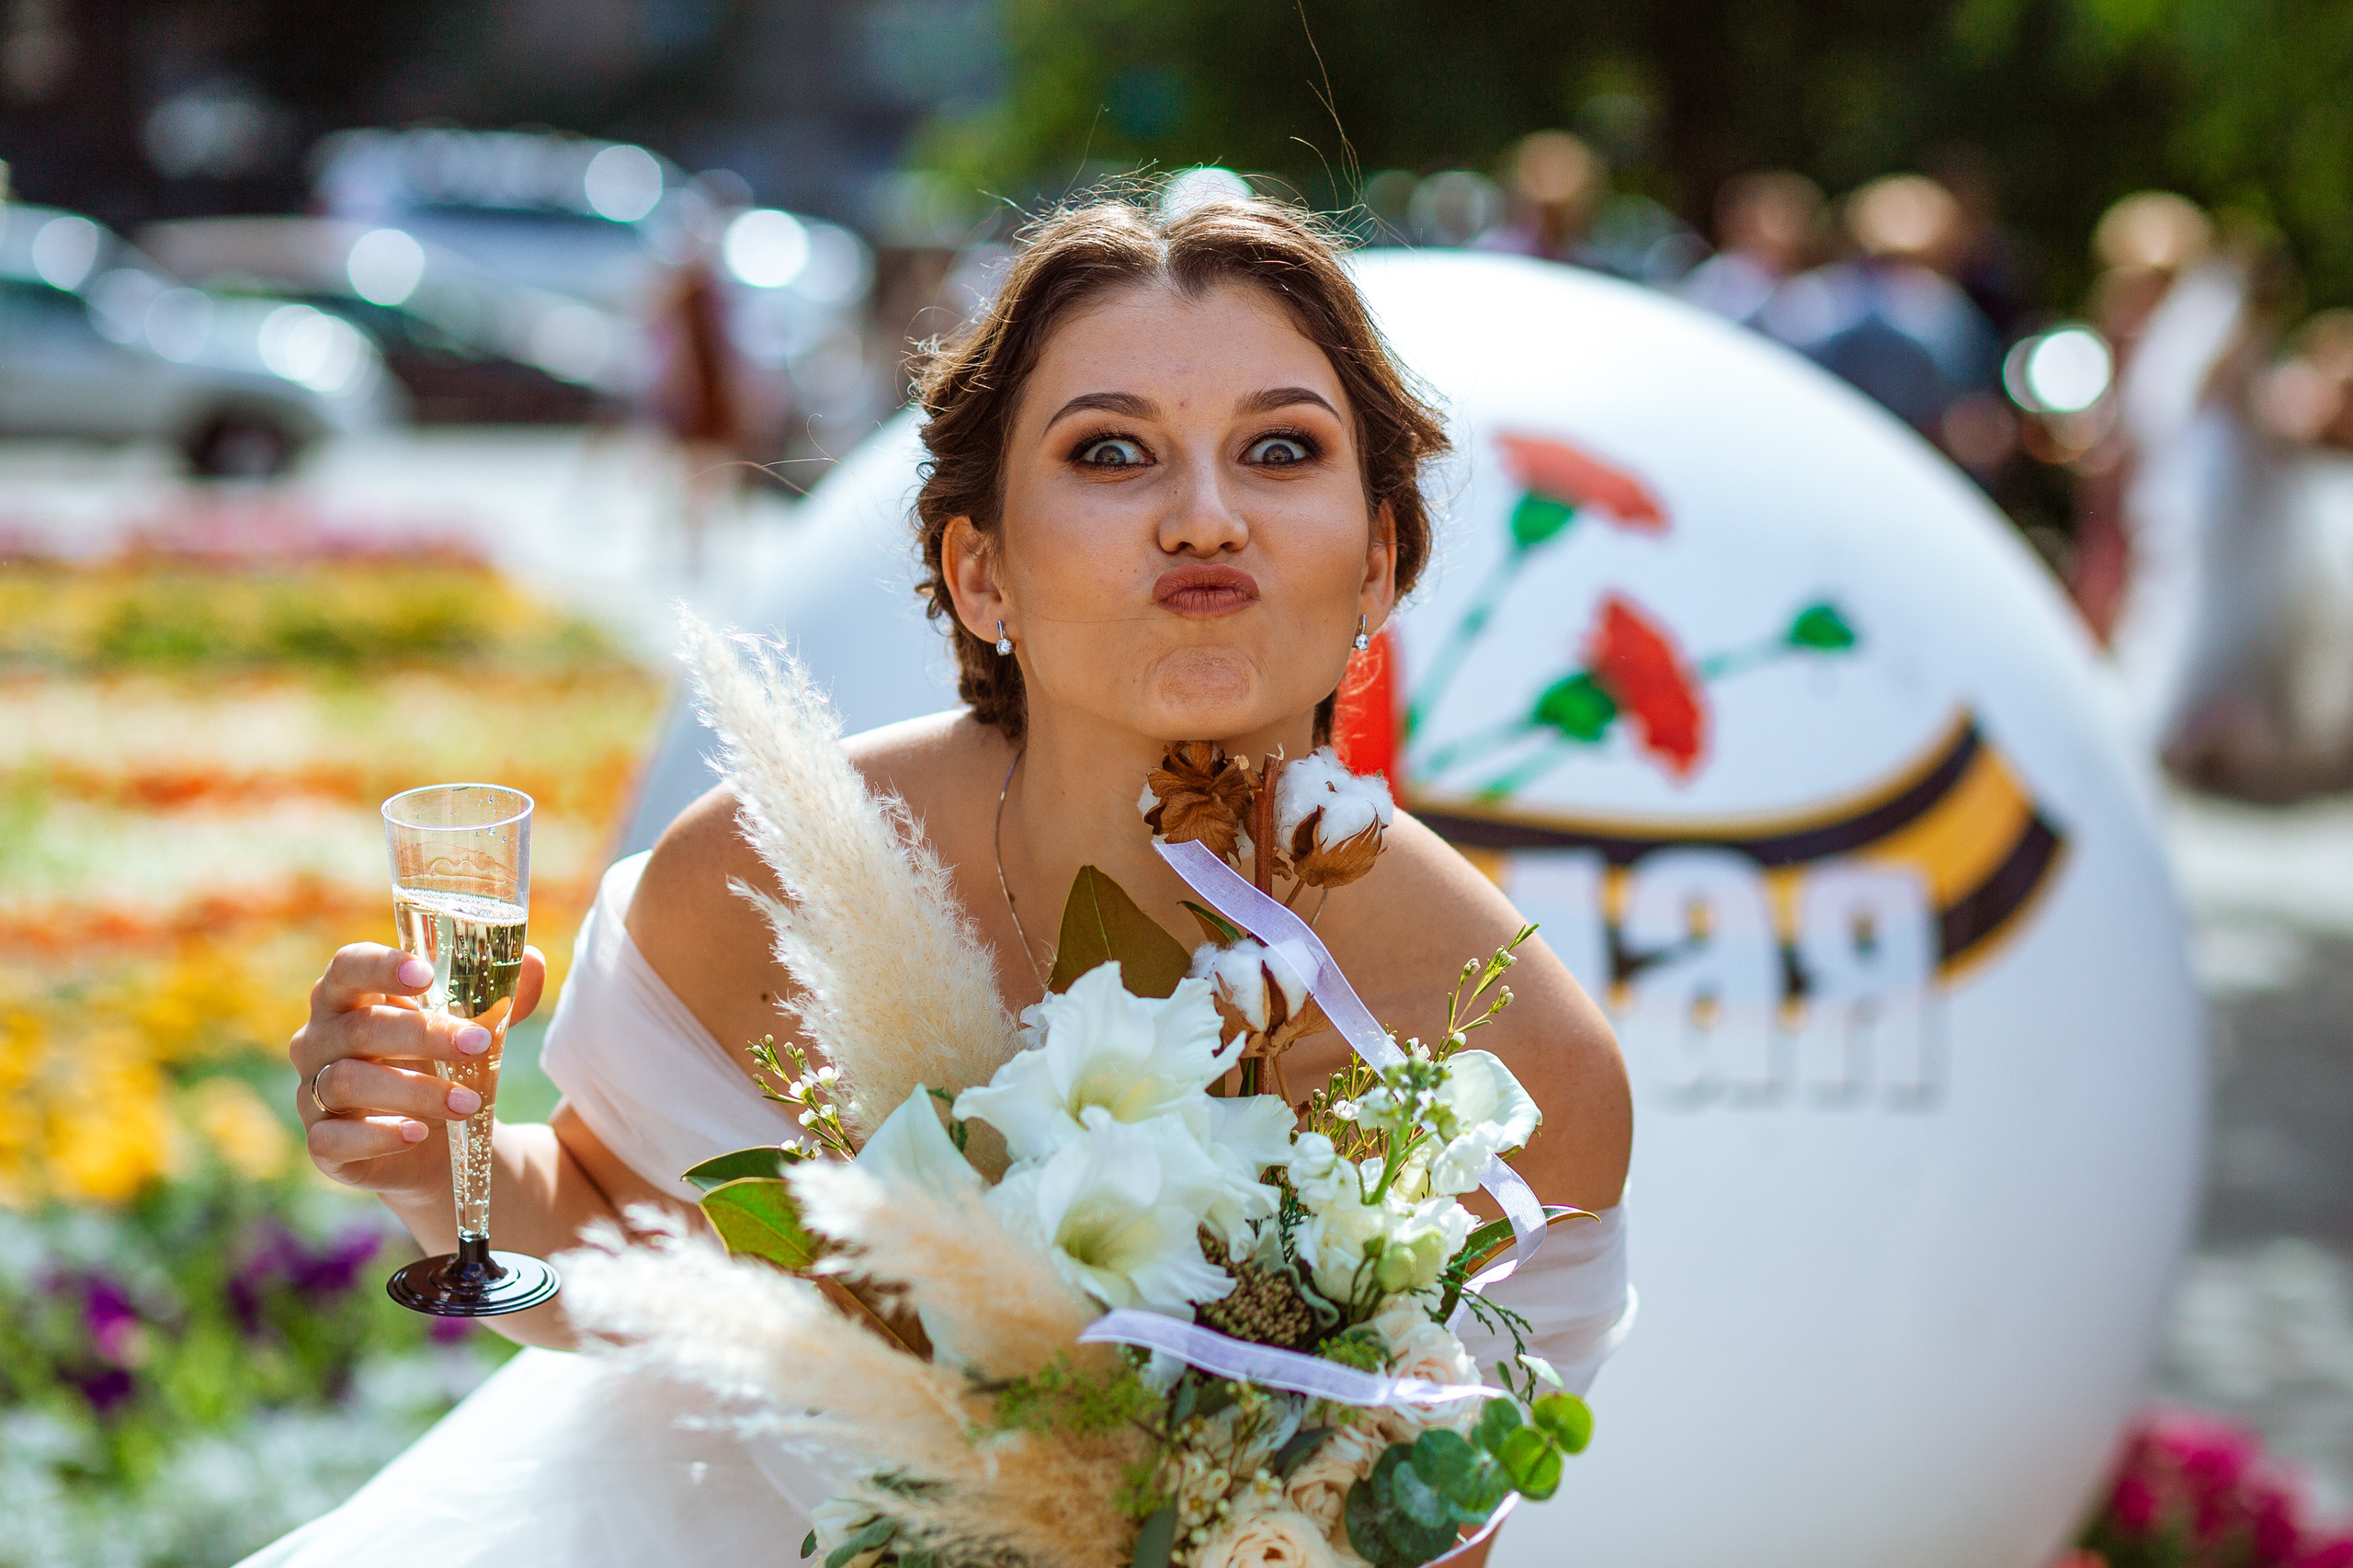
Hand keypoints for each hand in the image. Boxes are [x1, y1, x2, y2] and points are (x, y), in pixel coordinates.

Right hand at [291, 942, 547, 1198]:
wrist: (436, 1141)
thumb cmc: (443, 1064)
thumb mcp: (473, 1028)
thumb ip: (500, 998)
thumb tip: (534, 961)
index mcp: (349, 996)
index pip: (348, 966)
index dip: (381, 967)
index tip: (425, 974)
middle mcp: (319, 1039)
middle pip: (359, 1028)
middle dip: (424, 1034)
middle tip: (479, 1044)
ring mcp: (312, 1092)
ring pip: (346, 1082)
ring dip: (415, 1091)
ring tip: (469, 1102)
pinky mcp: (322, 1142)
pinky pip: (332, 1139)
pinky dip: (378, 1136)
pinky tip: (418, 1133)